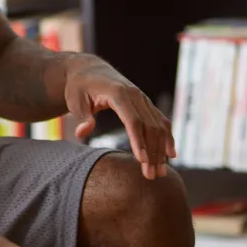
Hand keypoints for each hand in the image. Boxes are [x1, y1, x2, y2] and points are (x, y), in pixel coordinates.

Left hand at [64, 60, 175, 178]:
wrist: (89, 69)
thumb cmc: (79, 87)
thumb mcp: (75, 100)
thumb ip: (82, 117)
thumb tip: (82, 133)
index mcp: (118, 93)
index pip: (133, 120)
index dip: (138, 141)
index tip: (142, 161)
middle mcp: (135, 94)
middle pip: (149, 126)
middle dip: (152, 152)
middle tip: (150, 176)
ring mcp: (143, 98)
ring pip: (158, 125)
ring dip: (161, 149)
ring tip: (160, 172)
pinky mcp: (145, 103)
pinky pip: (160, 121)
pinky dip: (167, 137)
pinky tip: (170, 155)